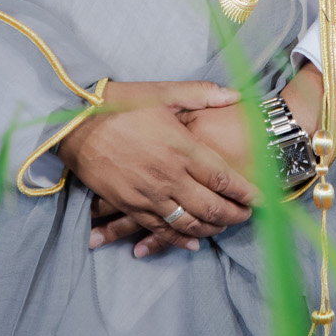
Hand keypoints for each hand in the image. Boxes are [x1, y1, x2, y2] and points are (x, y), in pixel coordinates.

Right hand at [92, 65, 325, 255]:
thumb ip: (202, 95)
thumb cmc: (118, 104)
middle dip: (235, 214)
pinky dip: (180, 239)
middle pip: (212, 206)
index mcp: (181, 148)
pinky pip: (160, 229)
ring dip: (212, 228)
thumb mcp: (162, 92)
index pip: (223, 177)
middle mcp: (169, 176)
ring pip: (190, 222)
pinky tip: (193, 243)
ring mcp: (149, 194)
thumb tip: (236, 95)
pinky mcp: (130, 205)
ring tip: (226, 226)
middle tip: (248, 215)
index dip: (245, 191)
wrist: (73, 124)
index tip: (262, 198)